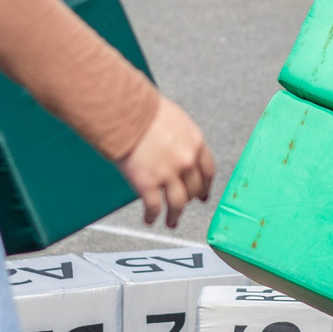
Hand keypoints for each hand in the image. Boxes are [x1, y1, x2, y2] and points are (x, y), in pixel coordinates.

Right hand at [117, 95, 214, 227]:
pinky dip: (153, 216)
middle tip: (183, 205)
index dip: (206, 186)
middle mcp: (186, 160)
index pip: (208, 171)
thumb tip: (179, 151)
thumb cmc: (144, 109)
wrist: (123, 111)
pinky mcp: (147, 183)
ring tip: (171, 222)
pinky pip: (154, 206)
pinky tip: (150, 219)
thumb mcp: (175, 120)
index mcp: (196, 143)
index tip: (203, 195)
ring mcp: (168, 173)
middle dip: (190, 200)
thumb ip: (182, 139)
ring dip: (175, 216)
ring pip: (178, 203)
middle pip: (194, 189)